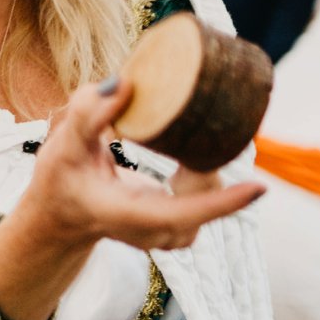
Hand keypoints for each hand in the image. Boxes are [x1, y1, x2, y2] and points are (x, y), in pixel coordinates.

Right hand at [23, 77, 265, 254]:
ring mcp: (166, 237)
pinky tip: (184, 158)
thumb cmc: (61, 179)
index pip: (179, 214)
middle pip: (199, 202)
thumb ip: (88, 114)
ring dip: (201, 171)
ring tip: (179, 147)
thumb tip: (127, 82)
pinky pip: (205, 203)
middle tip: (200, 130)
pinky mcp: (176, 230)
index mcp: (122, 214)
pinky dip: (203, 178)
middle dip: (204, 166)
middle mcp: (150, 234)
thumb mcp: (62, 146)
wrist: (59, 216)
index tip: (259, 188)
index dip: (220, 202)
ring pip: (205, 202)